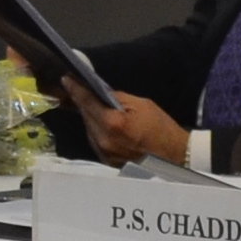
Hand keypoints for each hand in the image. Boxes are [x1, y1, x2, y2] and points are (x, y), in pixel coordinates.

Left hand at [63, 82, 193, 166]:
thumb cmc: (160, 127)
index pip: (87, 102)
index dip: (76, 89)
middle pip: (86, 116)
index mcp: (112, 123)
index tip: (66, 79)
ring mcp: (104, 153)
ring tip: (93, 106)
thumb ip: (117, 98)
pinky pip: (95, 140)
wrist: (174, 156)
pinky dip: (97, 130)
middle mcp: (103, 139)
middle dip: (82, 102)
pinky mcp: (106, 161)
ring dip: (90, 117)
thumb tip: (99, 92)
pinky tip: (102, 123)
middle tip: (78, 89)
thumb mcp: (141, 105)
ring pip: (89, 129)